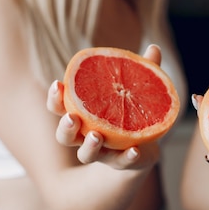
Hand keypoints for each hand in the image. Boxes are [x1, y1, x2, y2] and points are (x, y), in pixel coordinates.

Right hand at [45, 44, 162, 170]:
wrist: (146, 146)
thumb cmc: (131, 112)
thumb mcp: (137, 90)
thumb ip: (143, 70)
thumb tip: (154, 47)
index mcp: (83, 114)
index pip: (60, 107)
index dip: (54, 98)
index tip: (57, 85)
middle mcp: (86, 135)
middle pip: (64, 136)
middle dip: (65, 127)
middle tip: (72, 117)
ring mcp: (102, 152)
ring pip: (86, 154)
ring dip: (89, 146)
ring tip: (96, 136)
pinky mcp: (121, 162)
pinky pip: (121, 162)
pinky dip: (127, 157)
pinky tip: (134, 150)